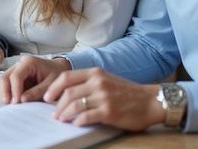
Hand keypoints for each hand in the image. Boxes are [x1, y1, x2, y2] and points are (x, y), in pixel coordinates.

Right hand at [0, 56, 70, 103]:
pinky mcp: (15, 78)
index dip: (14, 90)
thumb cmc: (56, 74)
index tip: (17, 102)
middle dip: (5, 92)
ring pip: (3, 82)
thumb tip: (22, 100)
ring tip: (10, 106)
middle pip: (4, 77)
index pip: (16, 75)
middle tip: (8, 105)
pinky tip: (12, 103)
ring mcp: (16, 70)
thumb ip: (38, 91)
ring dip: (5, 94)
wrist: (59, 69)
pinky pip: (7, 86)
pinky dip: (8, 94)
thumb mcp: (51, 83)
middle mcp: (19, 64)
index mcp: (29, 62)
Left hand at [45, 67, 163, 130]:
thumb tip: (68, 93)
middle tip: (54, 113)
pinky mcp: (109, 112)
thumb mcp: (107, 79)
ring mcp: (103, 97)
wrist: (150, 101)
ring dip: (64, 114)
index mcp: (96, 73)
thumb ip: (89, 82)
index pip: (66, 77)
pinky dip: (78, 121)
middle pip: (68, 92)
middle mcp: (98, 82)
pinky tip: (76, 124)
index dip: (53, 88)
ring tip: (61, 120)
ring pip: (74, 105)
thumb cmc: (128, 92)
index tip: (47, 97)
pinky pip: (86, 117)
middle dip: (57, 105)